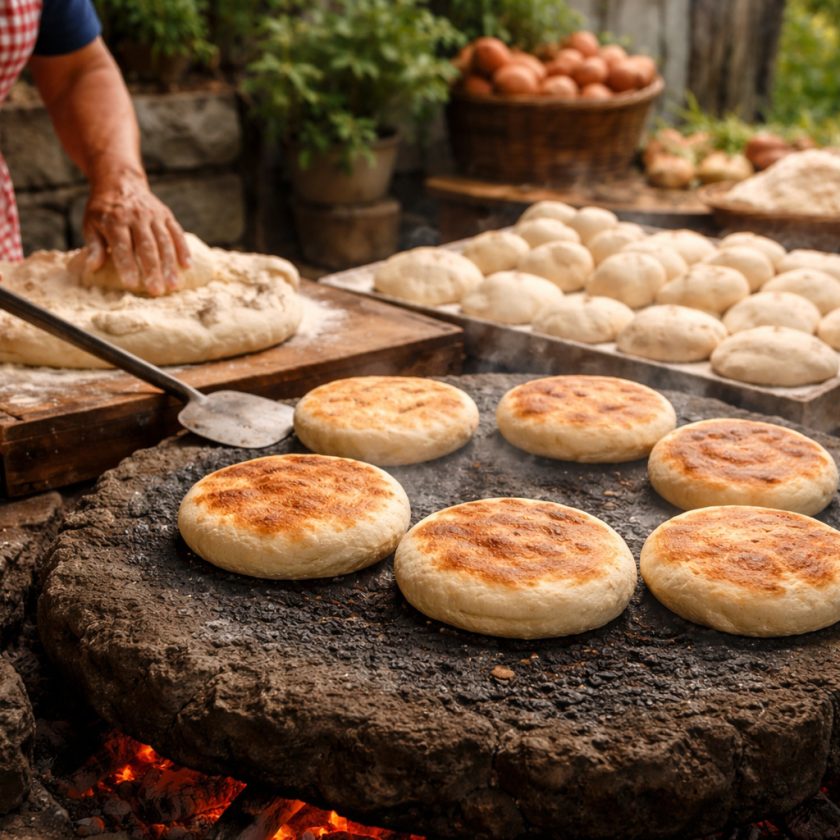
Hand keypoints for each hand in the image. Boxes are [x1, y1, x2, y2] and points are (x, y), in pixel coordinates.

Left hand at [82, 170, 190, 295]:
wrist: (119, 181)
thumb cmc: (104, 210)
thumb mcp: (91, 224)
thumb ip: (94, 246)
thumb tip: (92, 267)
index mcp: (114, 220)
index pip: (122, 245)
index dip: (127, 265)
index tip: (131, 284)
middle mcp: (135, 216)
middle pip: (146, 246)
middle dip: (152, 270)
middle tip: (156, 291)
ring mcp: (153, 215)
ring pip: (164, 242)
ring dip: (170, 264)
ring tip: (173, 285)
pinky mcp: (166, 214)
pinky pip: (177, 233)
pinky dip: (183, 249)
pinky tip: (187, 266)